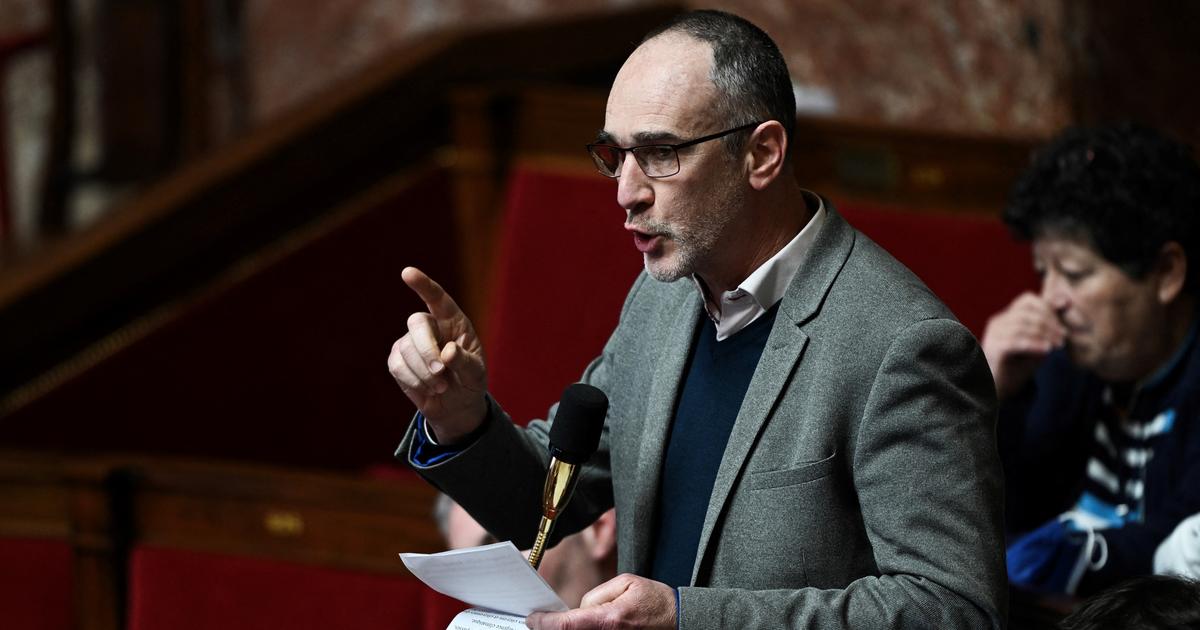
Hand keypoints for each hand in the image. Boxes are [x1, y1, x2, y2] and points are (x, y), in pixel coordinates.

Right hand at [387, 267, 487, 442]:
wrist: (456, 405)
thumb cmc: (470, 381)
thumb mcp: (476, 374)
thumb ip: (465, 362)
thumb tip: (447, 352)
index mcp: (453, 322)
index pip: (438, 299)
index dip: (423, 285)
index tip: (407, 273)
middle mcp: (430, 327)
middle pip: (417, 324)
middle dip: (426, 349)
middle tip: (440, 372)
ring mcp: (410, 342)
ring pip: (406, 349)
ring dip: (424, 373)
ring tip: (441, 386)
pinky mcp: (398, 359)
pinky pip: (398, 366)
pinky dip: (414, 381)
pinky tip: (428, 389)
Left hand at [525, 574, 675, 629]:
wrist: (680, 621)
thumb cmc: (656, 601)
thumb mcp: (626, 583)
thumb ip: (597, 595)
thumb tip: (579, 609)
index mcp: (609, 619)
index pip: (566, 625)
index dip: (545, 623)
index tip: (532, 618)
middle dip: (552, 628)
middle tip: (540, 620)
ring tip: (559, 622)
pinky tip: (579, 626)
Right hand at [981, 292, 1064, 399]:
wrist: (997, 390)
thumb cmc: (1017, 367)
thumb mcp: (1036, 344)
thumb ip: (1048, 325)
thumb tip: (1064, 302)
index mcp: (1006, 318)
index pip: (1027, 300)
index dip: (1048, 308)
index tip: (1063, 324)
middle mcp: (998, 323)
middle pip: (1026, 311)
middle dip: (1049, 322)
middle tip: (1063, 337)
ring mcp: (994, 335)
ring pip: (1022, 325)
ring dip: (1045, 334)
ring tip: (1057, 345)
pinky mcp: (993, 349)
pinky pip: (1016, 341)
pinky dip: (1034, 344)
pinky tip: (1047, 350)